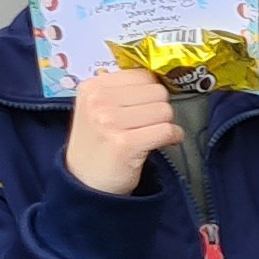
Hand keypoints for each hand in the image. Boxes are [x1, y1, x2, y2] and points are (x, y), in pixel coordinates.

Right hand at [64, 68, 179, 196]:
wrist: (85, 183)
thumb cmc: (98, 145)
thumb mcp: (98, 109)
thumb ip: (123, 91)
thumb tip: (161, 78)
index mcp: (93, 87)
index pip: (143, 75)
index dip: (151, 92)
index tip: (147, 107)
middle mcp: (98, 101)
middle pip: (157, 91)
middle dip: (160, 109)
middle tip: (149, 124)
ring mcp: (110, 121)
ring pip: (165, 111)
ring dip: (167, 124)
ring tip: (152, 135)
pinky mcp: (125, 143)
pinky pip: (167, 130)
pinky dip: (174, 137)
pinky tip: (164, 143)